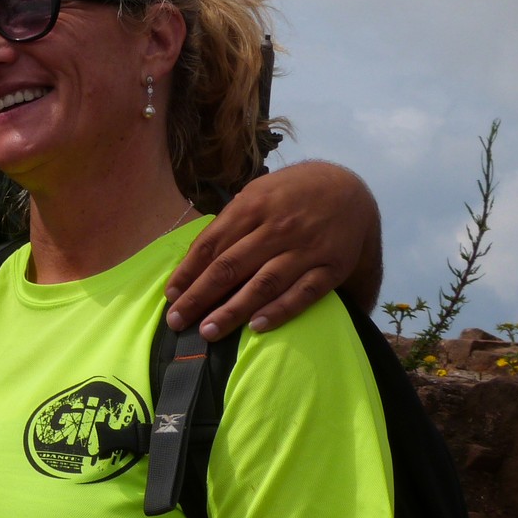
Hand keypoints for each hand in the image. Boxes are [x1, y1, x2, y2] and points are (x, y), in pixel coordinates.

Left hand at [164, 161, 381, 340]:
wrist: (347, 187)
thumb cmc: (290, 193)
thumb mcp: (257, 193)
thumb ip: (231, 222)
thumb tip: (196, 257)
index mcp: (252, 206)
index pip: (211, 244)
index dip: (188, 272)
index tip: (170, 296)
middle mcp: (276, 227)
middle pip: (230, 267)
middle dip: (199, 296)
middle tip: (177, 321)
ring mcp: (304, 248)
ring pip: (263, 283)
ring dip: (232, 310)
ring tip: (208, 331)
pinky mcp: (330, 266)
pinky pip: (303, 293)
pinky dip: (279, 310)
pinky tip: (257, 327)